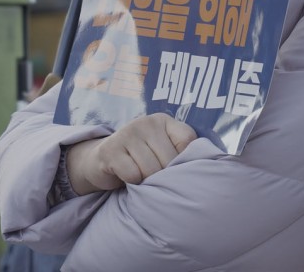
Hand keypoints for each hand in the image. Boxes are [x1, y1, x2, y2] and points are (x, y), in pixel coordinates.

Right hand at [66, 113, 196, 194]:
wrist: (101, 161)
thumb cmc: (140, 159)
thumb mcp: (162, 149)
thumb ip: (180, 152)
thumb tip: (202, 173)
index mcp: (164, 121)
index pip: (188, 140)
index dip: (185, 160)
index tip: (177, 170)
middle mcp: (146, 122)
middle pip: (169, 159)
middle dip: (165, 176)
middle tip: (156, 179)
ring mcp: (127, 133)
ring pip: (151, 169)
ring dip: (148, 181)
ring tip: (142, 178)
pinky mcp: (110, 150)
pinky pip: (133, 175)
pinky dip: (132, 183)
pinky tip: (128, 178)